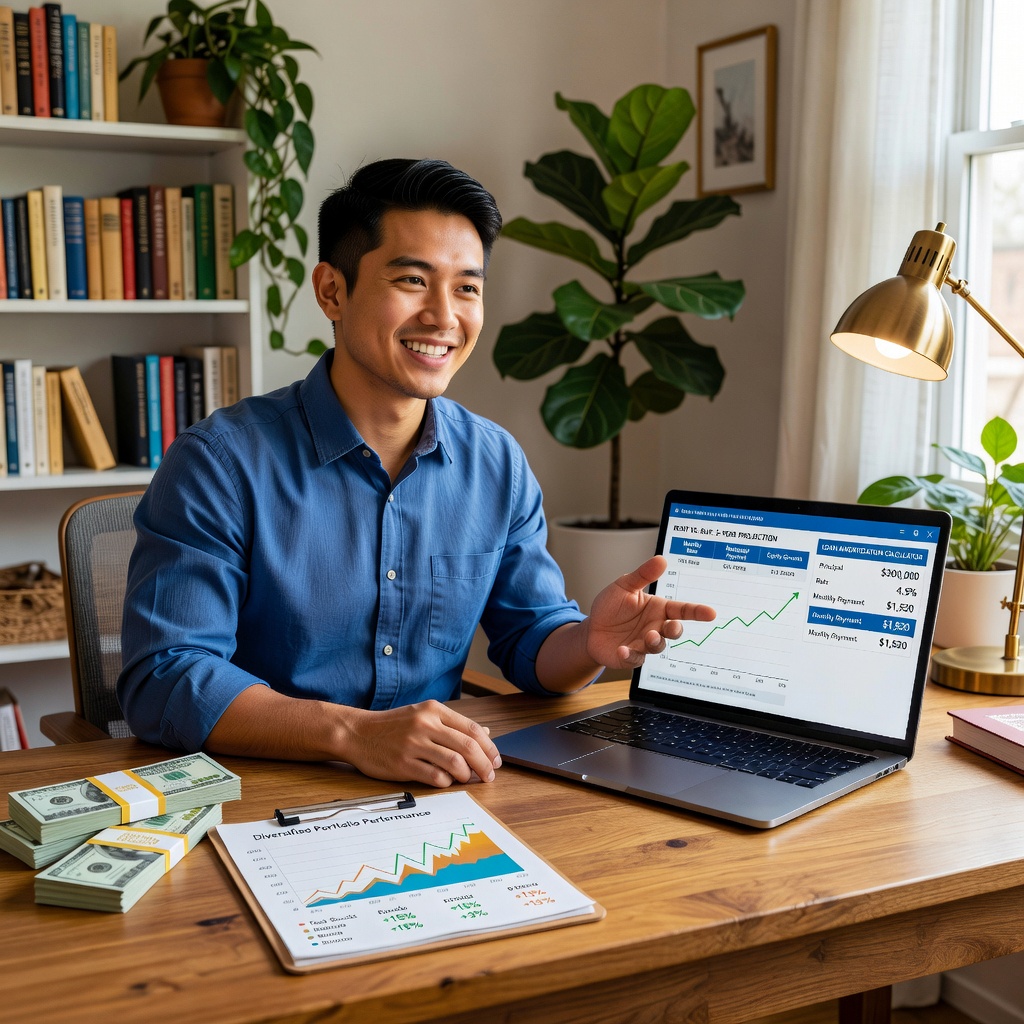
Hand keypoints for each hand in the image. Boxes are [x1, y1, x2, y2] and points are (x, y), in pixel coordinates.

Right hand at [340, 700, 502, 787]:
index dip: (489, 748)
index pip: (472, 729)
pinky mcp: (403, 764)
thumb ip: (452, 724)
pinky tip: (446, 781)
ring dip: (467, 775)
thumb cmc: (393, 726)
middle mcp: (425, 724)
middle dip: (484, 765)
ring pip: (455, 762)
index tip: (496, 760)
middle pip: (468, 746)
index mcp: (433, 710)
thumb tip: (484, 733)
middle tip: (489, 776)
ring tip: (467, 779)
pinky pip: (435, 777)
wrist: (357, 732)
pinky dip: (446, 782)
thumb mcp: (423, 714)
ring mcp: (414, 744)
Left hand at [584, 555, 715, 669]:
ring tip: (649, 636)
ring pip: (657, 646)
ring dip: (655, 642)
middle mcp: (655, 627)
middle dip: (675, 630)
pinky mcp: (630, 657)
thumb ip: (643, 575)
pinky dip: (630, 655)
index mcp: (658, 609)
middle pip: (673, 631)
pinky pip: (634, 659)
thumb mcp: (624, 586)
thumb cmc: (611, 607)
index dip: (696, 611)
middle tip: (671, 627)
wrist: (592, 629)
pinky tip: (623, 649)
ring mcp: (644, 644)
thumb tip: (661, 560)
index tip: (710, 613)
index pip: (681, 610)